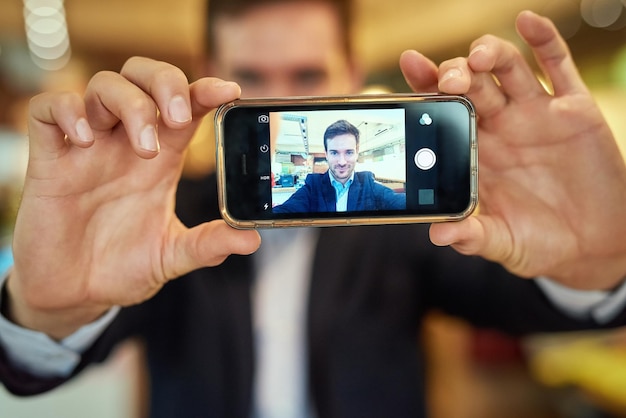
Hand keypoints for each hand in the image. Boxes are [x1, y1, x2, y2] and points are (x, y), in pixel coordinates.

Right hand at [8, 58, 259, 338]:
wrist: (75, 295)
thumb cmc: (122, 267)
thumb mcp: (171, 256)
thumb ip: (208, 245)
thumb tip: (252, 238)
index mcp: (162, 159)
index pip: (186, 107)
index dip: (205, 91)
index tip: (229, 91)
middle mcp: (126, 143)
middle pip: (145, 77)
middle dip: (165, 82)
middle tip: (178, 117)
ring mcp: (88, 147)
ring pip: (104, 85)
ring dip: (129, 103)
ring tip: (143, 148)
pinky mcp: (49, 160)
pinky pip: (49, 109)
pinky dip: (67, 111)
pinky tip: (84, 140)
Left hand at [400, 11, 625, 289]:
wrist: (592, 245)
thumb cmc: (539, 243)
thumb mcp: (504, 243)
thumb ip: (473, 236)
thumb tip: (438, 236)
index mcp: (475, 151)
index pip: (443, 111)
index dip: (425, 88)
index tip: (408, 68)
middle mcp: (500, 126)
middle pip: (472, 84)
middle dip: (457, 74)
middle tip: (449, 80)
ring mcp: (535, 115)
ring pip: (508, 69)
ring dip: (491, 53)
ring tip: (480, 57)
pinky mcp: (574, 110)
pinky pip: (559, 67)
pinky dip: (545, 40)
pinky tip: (528, 21)